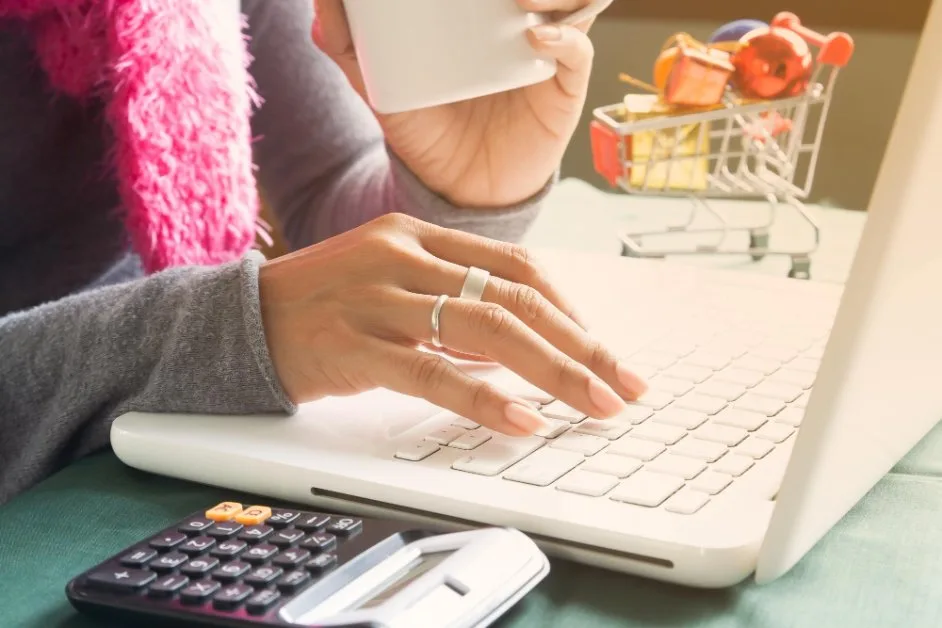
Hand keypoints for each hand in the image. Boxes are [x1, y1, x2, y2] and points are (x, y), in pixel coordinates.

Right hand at [259, 214, 647, 436]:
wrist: (240, 320)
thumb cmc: (323, 306)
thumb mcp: (391, 281)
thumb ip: (450, 298)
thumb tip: (520, 340)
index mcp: (419, 236)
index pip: (517, 267)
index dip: (570, 310)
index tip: (602, 349)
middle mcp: (405, 256)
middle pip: (517, 299)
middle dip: (582, 345)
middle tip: (625, 384)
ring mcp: (380, 297)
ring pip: (488, 331)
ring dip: (554, 372)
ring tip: (595, 406)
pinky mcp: (356, 344)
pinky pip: (433, 372)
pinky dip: (485, 400)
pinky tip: (522, 422)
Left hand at [313, 0, 596, 207]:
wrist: (459, 189)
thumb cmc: (426, 130)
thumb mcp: (381, 86)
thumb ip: (348, 47)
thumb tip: (321, 2)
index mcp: (483, 11)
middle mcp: (521, 20)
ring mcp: (549, 48)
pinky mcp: (564, 84)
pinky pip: (578, 50)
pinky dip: (564, 37)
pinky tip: (534, 36)